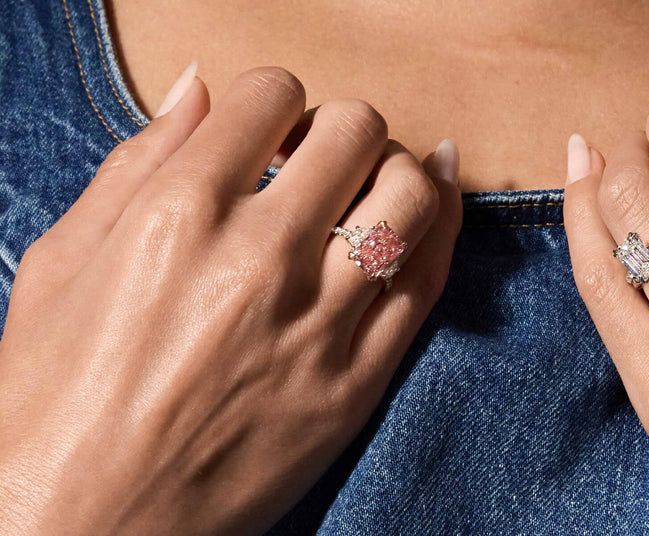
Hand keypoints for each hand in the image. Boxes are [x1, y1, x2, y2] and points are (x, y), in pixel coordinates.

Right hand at [0, 66, 461, 533]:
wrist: (80, 527)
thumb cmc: (48, 400)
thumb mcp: (63, 261)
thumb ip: (139, 162)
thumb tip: (201, 88)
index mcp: (178, 215)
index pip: (271, 95)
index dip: (274, 99)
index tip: (270, 127)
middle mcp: (260, 259)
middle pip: (356, 132)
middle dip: (340, 127)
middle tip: (322, 155)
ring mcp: (318, 326)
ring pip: (410, 199)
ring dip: (398, 170)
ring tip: (374, 182)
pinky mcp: (356, 385)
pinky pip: (428, 285)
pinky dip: (442, 230)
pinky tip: (435, 205)